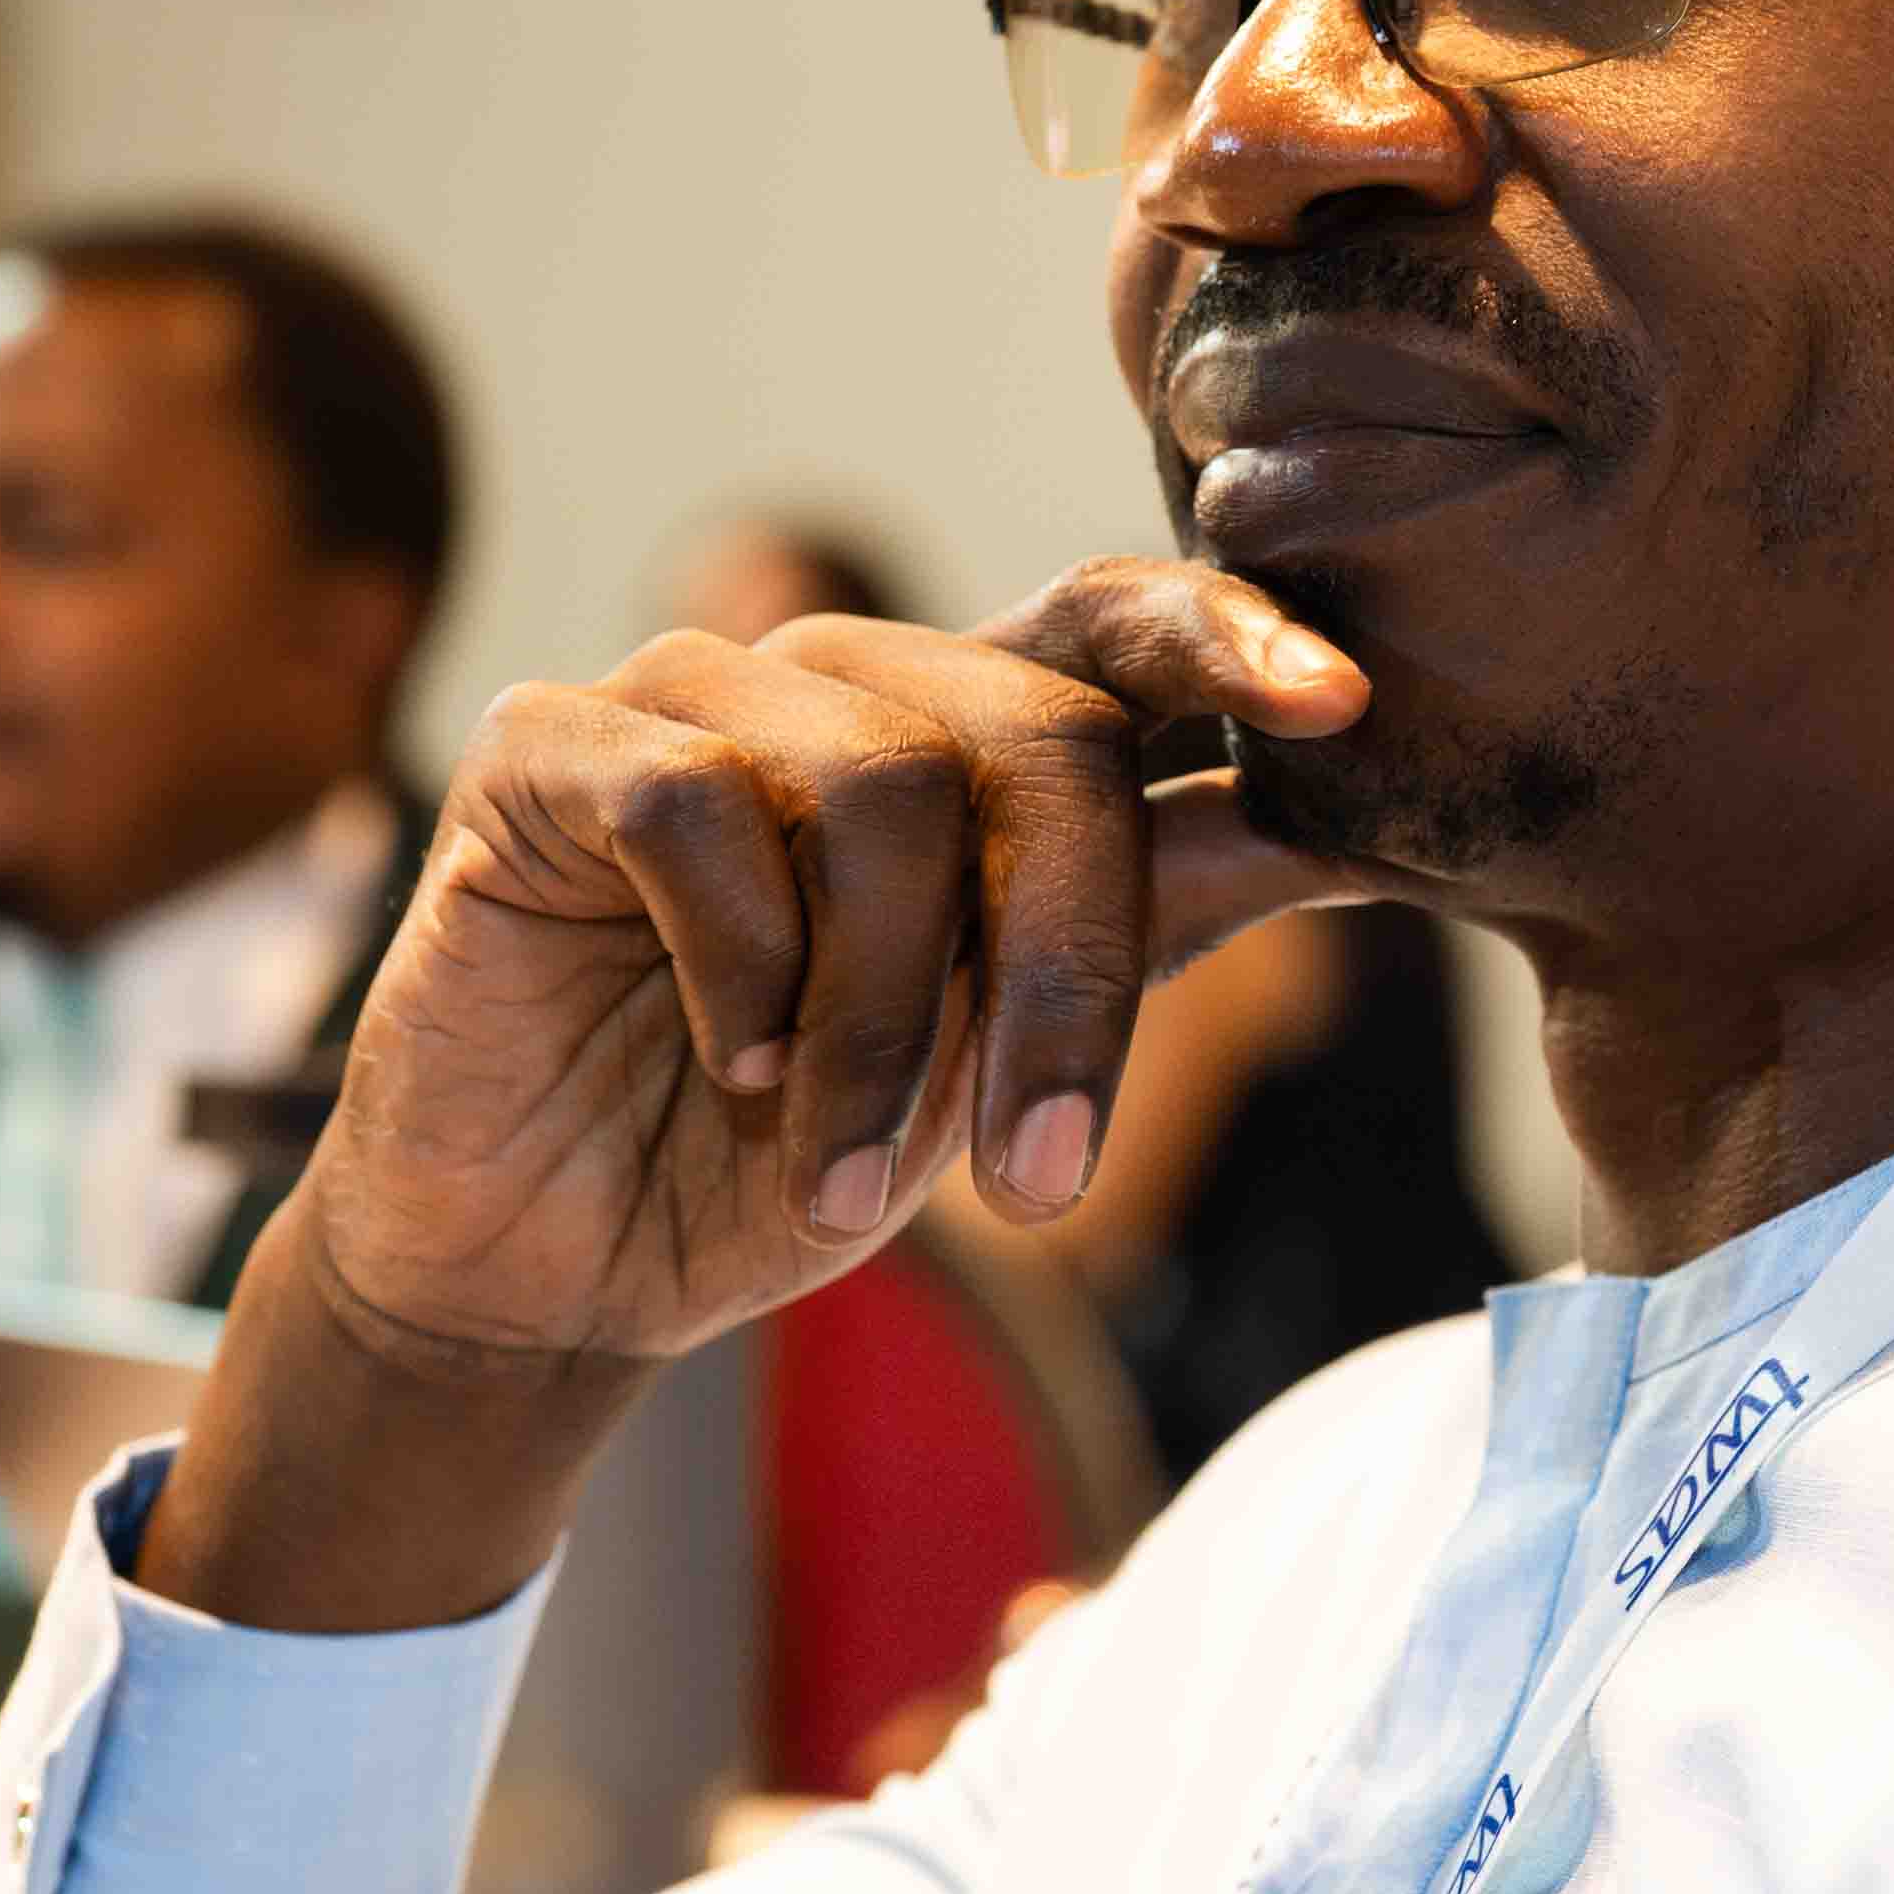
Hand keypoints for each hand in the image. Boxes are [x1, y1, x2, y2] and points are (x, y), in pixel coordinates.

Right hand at [147, 558, 1363, 1629]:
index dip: (1234, 635)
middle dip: (1069, 970)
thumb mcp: (1002, 1061)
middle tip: (1045, 1180)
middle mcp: (838, 685)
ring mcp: (687, 695)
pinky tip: (725, 1063)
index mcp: (963, 737)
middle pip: (1038, 730)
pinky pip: (694, 811)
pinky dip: (740, 975)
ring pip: (874, 786)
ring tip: (842, 1164)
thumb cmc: (783, 1156)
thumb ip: (1140, 925)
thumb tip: (1336, 828)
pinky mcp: (547, 748)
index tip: (1347, 707)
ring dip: (885, 1026)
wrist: (554, 1272)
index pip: (1120, 621)